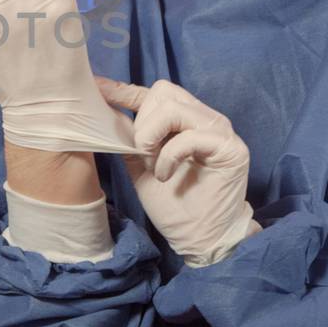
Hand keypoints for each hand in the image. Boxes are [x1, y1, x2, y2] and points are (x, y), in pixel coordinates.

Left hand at [95, 75, 259, 266]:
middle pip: (164, 92)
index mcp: (184, 121)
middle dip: (142, 123)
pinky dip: (169, 155)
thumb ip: (131, 140)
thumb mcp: (140, 167)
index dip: (123, 90)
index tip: (97, 89)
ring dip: (153, 136)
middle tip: (141, 153)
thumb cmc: (173, 205)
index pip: (154, 95)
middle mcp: (204, 119)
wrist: (199, 238)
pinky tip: (165, 175)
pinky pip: (191, 136)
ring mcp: (219, 131)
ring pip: (175, 108)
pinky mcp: (230, 148)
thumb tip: (106, 115)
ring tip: (152, 164)